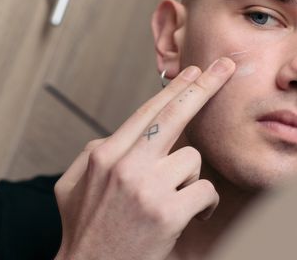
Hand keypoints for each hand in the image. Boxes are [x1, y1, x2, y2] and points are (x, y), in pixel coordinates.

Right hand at [53, 57, 235, 259]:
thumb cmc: (83, 230)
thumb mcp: (73, 184)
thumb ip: (94, 153)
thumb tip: (119, 134)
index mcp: (104, 154)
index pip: (147, 111)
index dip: (175, 88)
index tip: (194, 71)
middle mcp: (124, 164)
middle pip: (174, 114)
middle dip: (203, 87)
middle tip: (224, 68)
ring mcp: (146, 188)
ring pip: (192, 159)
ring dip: (191, 177)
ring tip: (176, 197)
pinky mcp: (167, 213)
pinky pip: (205, 190)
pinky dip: (205, 203)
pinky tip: (193, 215)